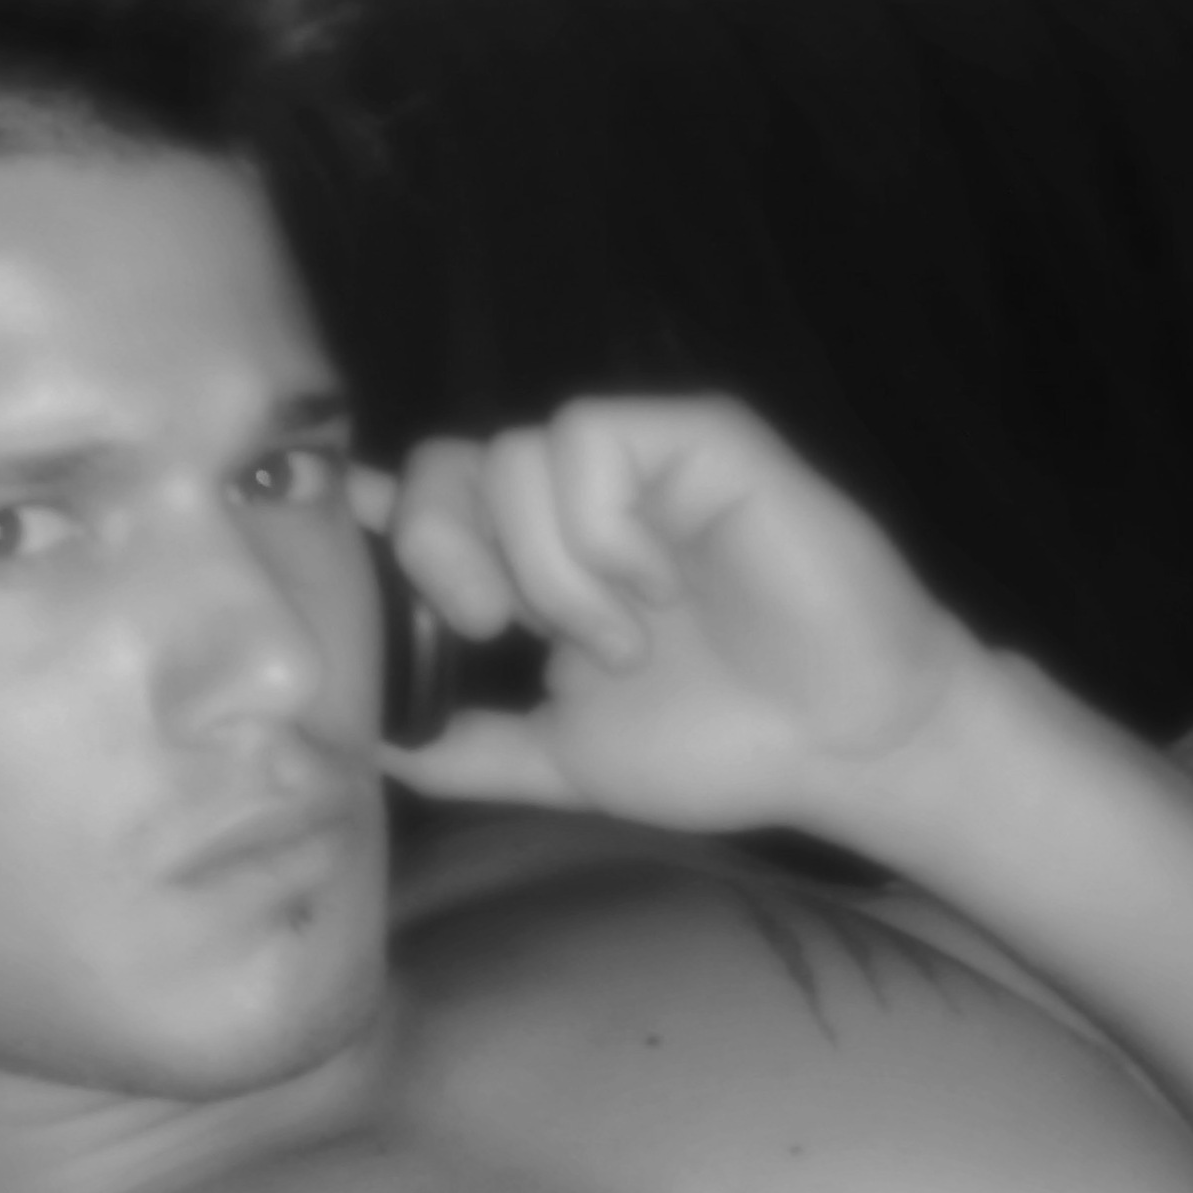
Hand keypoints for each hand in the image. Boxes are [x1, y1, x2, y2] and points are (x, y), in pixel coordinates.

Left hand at [377, 396, 969, 831]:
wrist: (843, 745)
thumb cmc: (722, 745)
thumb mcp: (564, 756)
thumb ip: (467, 745)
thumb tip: (367, 744)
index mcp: (539, 562)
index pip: (430, 500)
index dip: (377, 517)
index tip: (348, 555)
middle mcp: (578, 501)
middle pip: (447, 463)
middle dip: (437, 549)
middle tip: (487, 628)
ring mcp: (640, 463)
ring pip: (512, 454)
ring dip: (547, 568)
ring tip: (623, 639)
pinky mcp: (699, 436)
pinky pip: (591, 435)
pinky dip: (598, 525)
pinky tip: (653, 585)